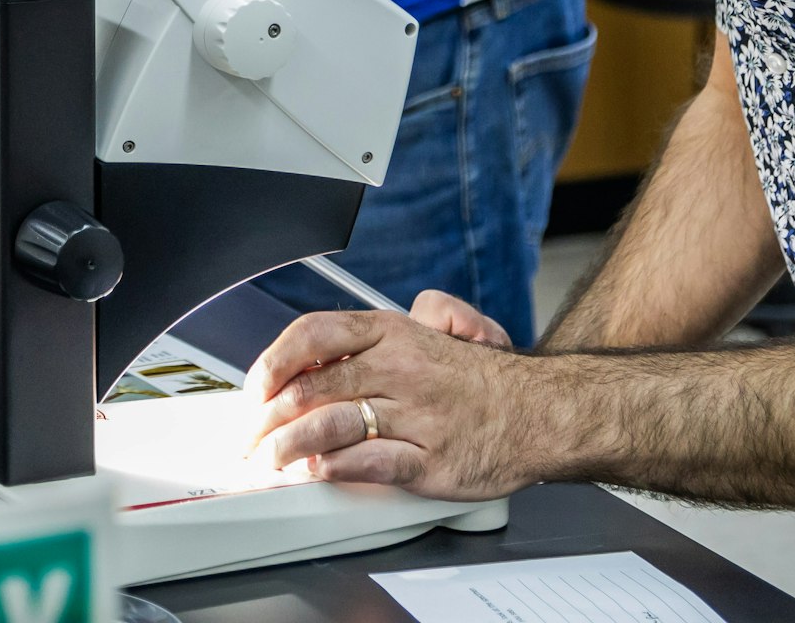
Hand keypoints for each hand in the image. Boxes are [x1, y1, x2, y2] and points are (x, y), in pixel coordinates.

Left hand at [245, 298, 547, 500]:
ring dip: (288, 445)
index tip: (255, 385)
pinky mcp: (429, 460)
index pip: (314, 334)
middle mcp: (399, 368)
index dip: (273, 360)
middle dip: (269, 416)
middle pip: (311, 386)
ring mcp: (414, 415)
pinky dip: (334, 468)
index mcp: (393, 332)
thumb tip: (335, 338)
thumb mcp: (435, 325)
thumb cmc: (482, 377)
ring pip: (330, 424)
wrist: (542, 412)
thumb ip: (384, 326)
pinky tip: (316, 470)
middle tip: (251, 434)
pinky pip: (369, 462)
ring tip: (271, 457)